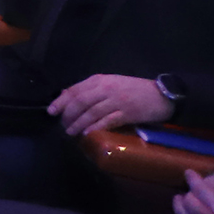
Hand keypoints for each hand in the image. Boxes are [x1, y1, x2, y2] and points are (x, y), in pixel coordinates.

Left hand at [49, 74, 174, 136]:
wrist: (162, 94)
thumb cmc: (134, 89)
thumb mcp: (111, 83)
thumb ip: (91, 89)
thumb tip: (67, 95)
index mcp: (99, 80)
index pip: (74, 90)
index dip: (61, 101)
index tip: (51, 112)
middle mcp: (106, 88)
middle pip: (80, 102)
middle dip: (68, 115)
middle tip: (63, 126)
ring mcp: (117, 101)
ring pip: (91, 112)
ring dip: (78, 123)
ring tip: (71, 133)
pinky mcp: (128, 113)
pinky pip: (108, 121)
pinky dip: (96, 127)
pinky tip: (88, 134)